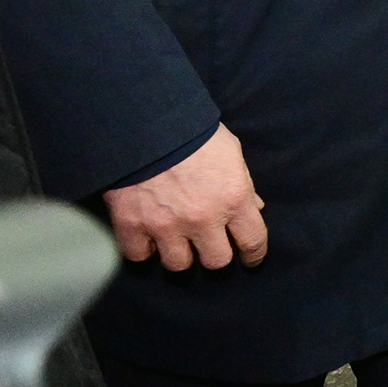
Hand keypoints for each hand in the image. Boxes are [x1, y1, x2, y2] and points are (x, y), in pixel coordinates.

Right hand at [104, 127, 265, 270]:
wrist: (144, 122)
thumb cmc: (193, 132)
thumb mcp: (230, 152)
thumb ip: (243, 183)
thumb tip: (255, 207)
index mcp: (233, 199)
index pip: (253, 241)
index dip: (254, 255)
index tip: (250, 259)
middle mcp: (203, 218)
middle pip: (216, 261)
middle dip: (214, 254)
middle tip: (209, 245)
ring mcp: (166, 225)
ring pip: (178, 264)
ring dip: (180, 254)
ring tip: (177, 241)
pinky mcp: (132, 225)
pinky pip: (139, 255)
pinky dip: (143, 249)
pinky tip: (148, 238)